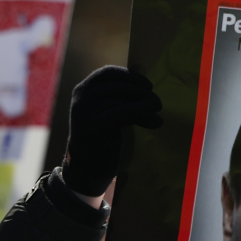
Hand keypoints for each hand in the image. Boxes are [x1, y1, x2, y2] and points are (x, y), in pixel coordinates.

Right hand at [62, 66, 162, 197]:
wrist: (85, 168)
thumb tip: (145, 81)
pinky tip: (154, 120)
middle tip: (158, 104)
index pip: (108, 72)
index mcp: (83, 89)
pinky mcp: (93, 125)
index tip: (148, 86)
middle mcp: (82, 96)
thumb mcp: (104, 111)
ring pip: (122, 99)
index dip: (131, 76)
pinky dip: (140, 113)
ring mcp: (85, 110)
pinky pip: (122, 113)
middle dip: (142, 93)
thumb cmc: (99, 138)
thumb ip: (117, 96)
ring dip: (145, 105)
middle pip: (119, 86)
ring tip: (158, 113)